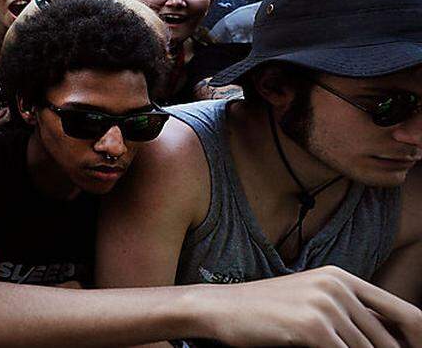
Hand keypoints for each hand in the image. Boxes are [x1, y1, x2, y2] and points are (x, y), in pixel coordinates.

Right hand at [203, 266, 421, 346]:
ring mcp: (327, 305)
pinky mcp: (313, 327)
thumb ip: (348, 314)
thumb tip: (388, 340)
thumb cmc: (261, 311)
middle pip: (389, 341)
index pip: (407, 314)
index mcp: (341, 277)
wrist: (216, 308)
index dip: (419, 340)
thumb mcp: (309, 301)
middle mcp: (338, 286)